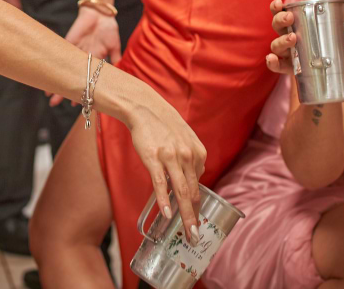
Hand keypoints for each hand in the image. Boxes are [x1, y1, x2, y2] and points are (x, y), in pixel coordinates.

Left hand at [48, 7, 120, 105]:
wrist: (100, 13)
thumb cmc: (109, 29)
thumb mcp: (114, 46)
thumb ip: (116, 59)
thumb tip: (120, 75)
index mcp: (93, 62)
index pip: (84, 81)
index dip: (79, 92)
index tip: (74, 105)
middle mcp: (81, 59)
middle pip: (69, 78)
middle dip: (62, 90)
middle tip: (53, 103)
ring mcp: (73, 51)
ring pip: (62, 69)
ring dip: (54, 80)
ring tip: (46, 93)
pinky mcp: (68, 42)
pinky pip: (59, 54)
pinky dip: (53, 63)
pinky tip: (46, 70)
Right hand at [124, 88, 206, 245]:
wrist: (144, 107)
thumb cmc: (163, 124)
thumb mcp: (186, 139)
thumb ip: (191, 159)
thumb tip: (191, 178)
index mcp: (198, 153)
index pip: (199, 185)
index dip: (197, 206)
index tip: (196, 221)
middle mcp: (188, 156)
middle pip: (193, 193)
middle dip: (195, 217)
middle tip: (195, 236)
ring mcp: (171, 158)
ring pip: (181, 192)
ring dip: (185, 215)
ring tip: (187, 232)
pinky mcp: (154, 159)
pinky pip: (161, 184)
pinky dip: (165, 201)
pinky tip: (167, 214)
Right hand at [264, 0, 343, 74]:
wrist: (328, 73)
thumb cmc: (328, 46)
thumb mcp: (338, 33)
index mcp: (295, 25)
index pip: (280, 13)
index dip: (276, 7)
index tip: (279, 2)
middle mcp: (286, 37)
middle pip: (276, 26)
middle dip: (280, 20)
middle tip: (290, 18)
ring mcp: (286, 53)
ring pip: (276, 44)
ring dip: (281, 40)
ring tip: (293, 39)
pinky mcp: (288, 68)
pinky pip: (275, 65)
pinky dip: (272, 62)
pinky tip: (272, 59)